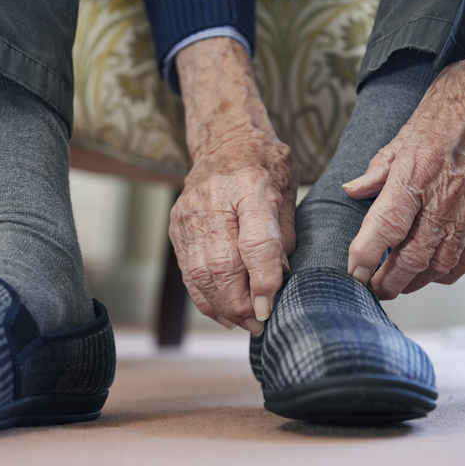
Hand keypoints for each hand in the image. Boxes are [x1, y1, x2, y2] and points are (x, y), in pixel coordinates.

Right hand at [171, 128, 296, 333]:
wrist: (224, 141)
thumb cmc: (264, 167)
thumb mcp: (288, 192)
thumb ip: (284, 237)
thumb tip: (279, 282)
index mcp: (250, 186)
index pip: (256, 242)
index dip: (263, 280)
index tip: (269, 308)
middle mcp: (213, 200)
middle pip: (223, 265)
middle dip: (241, 304)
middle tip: (259, 324)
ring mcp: (189, 214)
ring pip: (201, 274)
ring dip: (222, 307)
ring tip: (244, 324)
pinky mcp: (176, 226)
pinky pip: (188, 272)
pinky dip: (205, 298)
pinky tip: (223, 312)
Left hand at [344, 0, 464, 298]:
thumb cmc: (455, 102)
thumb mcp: (407, 129)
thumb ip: (379, 168)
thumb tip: (352, 190)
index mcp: (417, 172)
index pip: (386, 225)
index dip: (366, 254)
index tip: (353, 271)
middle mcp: (444, 196)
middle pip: (412, 256)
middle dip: (388, 280)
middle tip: (371, 288)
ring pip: (439, 263)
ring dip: (415, 282)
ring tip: (396, 286)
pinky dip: (447, 272)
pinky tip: (432, 274)